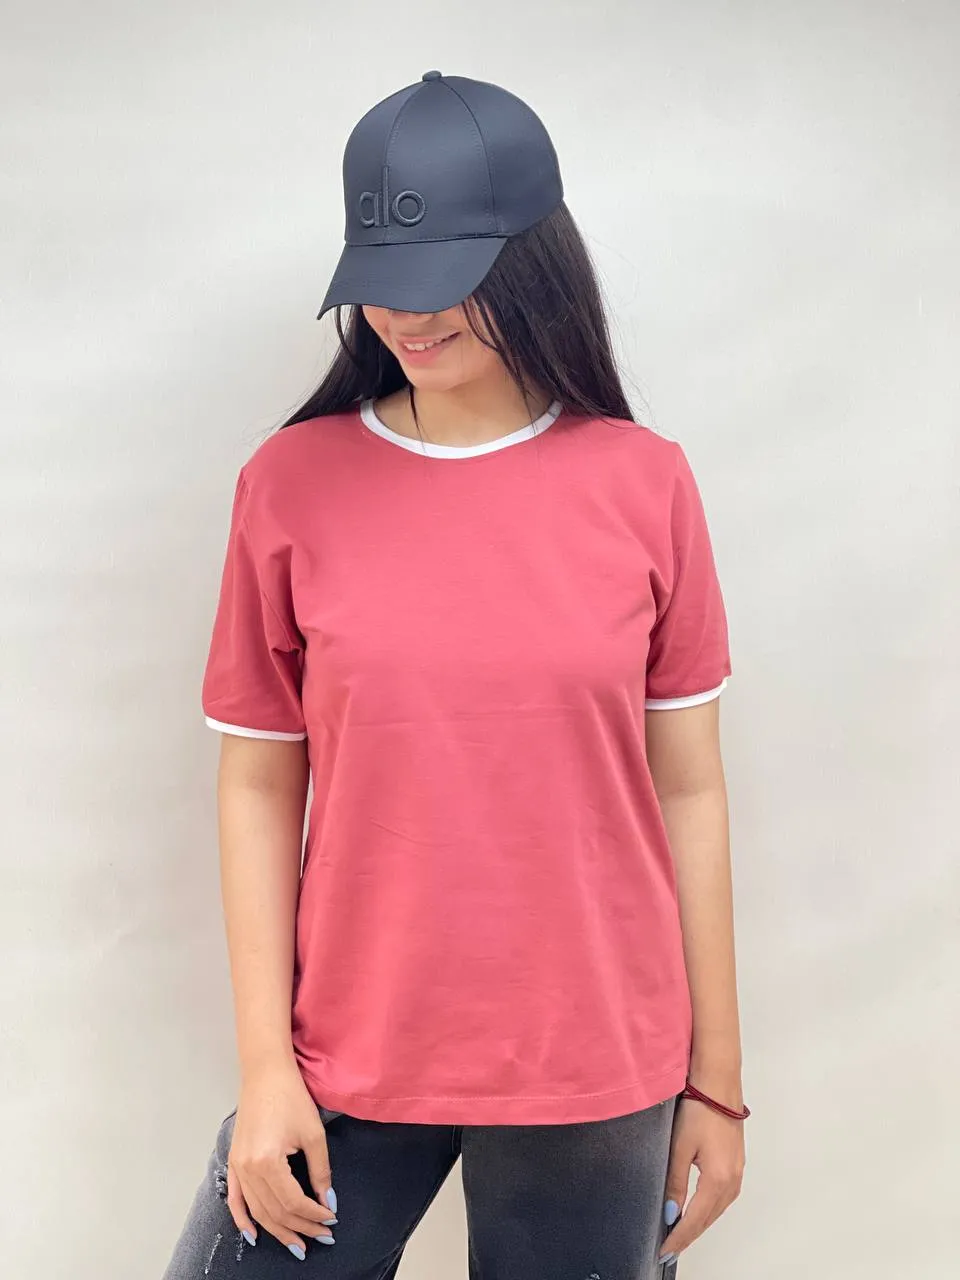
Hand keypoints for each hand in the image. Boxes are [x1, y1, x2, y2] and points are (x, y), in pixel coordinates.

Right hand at [226, 1061, 337, 1258]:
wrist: (265, 1073)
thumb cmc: (291, 1096)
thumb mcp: (313, 1134)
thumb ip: (321, 1172)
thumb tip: (328, 1202)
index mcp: (267, 1161)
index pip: (293, 1202)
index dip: (313, 1215)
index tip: (331, 1220)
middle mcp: (247, 1168)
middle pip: (274, 1212)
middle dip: (300, 1228)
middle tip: (321, 1237)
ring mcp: (236, 1167)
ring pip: (257, 1211)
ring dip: (278, 1230)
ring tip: (297, 1244)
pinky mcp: (233, 1162)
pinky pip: (235, 1199)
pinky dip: (243, 1220)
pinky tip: (255, 1235)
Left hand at [659, 1093, 744, 1261]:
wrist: (718, 1084)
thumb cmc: (700, 1108)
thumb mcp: (680, 1147)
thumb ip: (675, 1183)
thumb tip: (670, 1212)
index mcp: (718, 1179)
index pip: (694, 1220)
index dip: (678, 1238)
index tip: (664, 1250)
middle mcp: (732, 1180)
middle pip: (708, 1219)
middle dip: (688, 1236)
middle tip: (669, 1249)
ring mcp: (737, 1173)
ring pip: (717, 1211)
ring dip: (699, 1225)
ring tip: (680, 1235)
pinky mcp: (736, 1164)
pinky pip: (723, 1198)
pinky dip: (708, 1210)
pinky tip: (698, 1212)